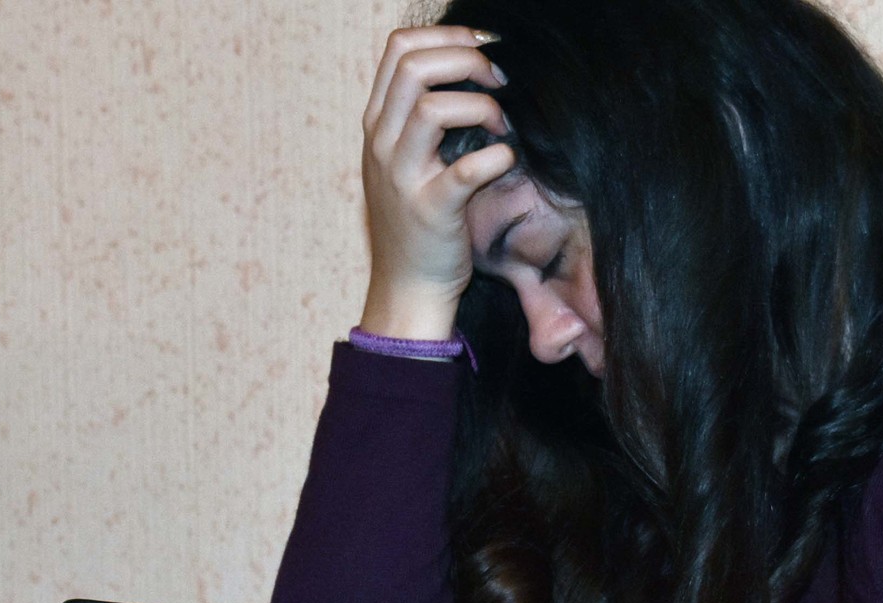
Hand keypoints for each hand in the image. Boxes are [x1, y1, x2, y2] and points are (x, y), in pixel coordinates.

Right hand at [359, 26, 514, 339]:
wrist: (408, 287)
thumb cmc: (417, 221)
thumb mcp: (404, 159)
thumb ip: (420, 116)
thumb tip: (470, 67)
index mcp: (377, 125)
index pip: (399, 48)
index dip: (447, 36)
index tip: (484, 48)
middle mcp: (382, 145)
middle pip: (415, 66)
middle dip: (467, 60)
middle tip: (500, 81)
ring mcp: (403, 177)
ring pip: (434, 108)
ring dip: (482, 106)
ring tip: (502, 126)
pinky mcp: (432, 211)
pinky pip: (467, 170)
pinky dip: (496, 157)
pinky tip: (506, 160)